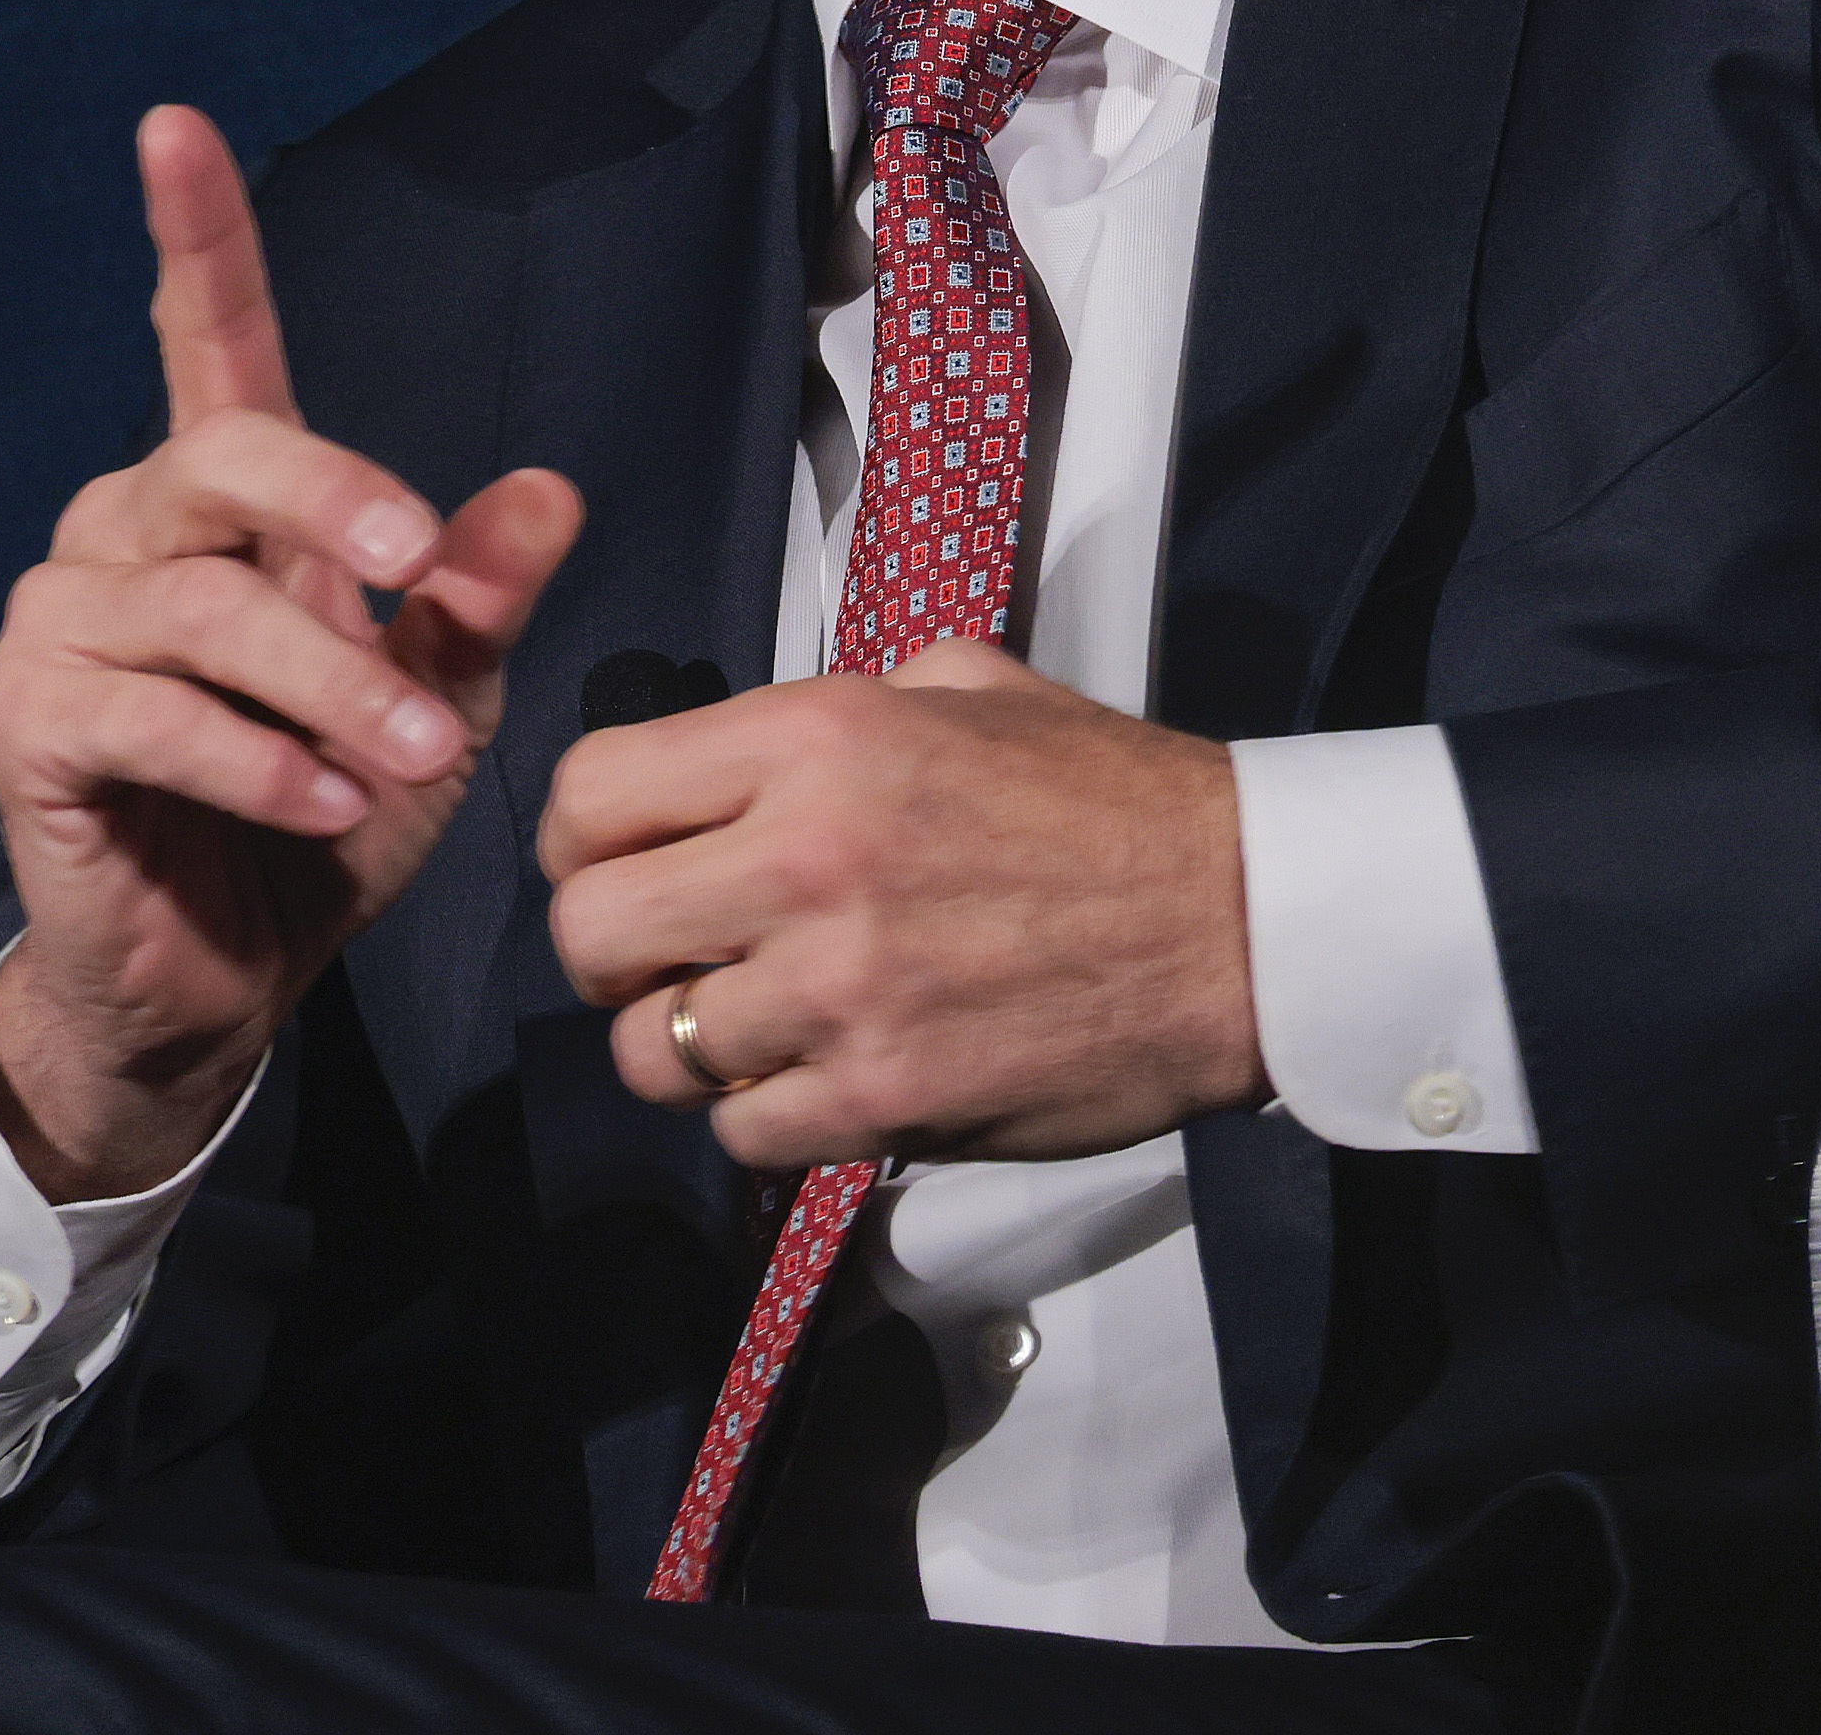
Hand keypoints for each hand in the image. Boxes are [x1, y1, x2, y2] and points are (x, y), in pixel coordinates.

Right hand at [0, 106, 579, 1199]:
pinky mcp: (27, 721)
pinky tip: (330, 809)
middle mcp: (123, 532)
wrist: (220, 990)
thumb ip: (477, 602)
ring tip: (417, 763)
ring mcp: (62, 622)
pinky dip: (261, 764)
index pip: (207, 340)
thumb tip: (551, 489)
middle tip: (426, 574)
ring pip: (208, 607)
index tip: (174, 122)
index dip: (193, 230)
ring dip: (332, 688)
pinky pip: (153, 714)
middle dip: (341, 502)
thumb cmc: (323, 831)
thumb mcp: (436, 708)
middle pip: (227, 455)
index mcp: (220, 505)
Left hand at [536, 639, 1261, 1168]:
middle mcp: (805, 858)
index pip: (590, 792)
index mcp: (814, 741)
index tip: (613, 865)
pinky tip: (815, 1079)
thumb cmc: (1111, 802)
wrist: (1240, 922)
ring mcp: (841, 989)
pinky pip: (741, 1132)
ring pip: (652, 1051)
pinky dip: (762, 1117)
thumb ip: (837, 707)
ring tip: (749, 1027)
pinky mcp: (885, 1097)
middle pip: (589, 933)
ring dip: (686, 1047)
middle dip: (611, 956)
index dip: (580, 842)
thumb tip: (745, 752)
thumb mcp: (965, 688)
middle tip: (666, 960)